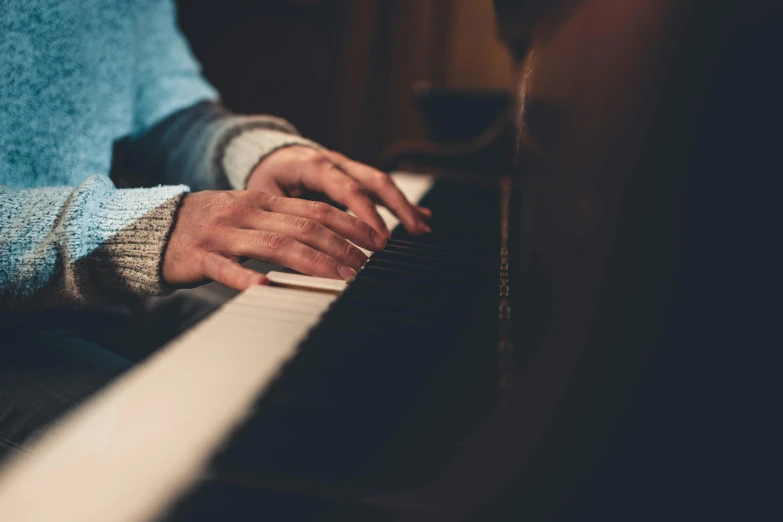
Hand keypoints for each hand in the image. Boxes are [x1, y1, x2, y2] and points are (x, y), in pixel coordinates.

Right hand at [162, 190, 386, 290]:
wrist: (152, 228)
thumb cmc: (208, 226)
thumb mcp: (247, 215)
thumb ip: (282, 222)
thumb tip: (328, 237)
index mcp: (260, 202)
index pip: (314, 209)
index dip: (349, 224)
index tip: (376, 240)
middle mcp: (245, 213)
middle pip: (302, 226)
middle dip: (341, 245)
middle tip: (366, 265)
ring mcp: (222, 235)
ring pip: (274, 246)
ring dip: (313, 262)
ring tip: (340, 277)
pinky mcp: (198, 257)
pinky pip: (226, 269)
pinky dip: (247, 278)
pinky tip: (267, 288)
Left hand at [246, 146, 430, 237]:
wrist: (267, 155)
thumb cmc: (264, 178)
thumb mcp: (264, 197)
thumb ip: (283, 218)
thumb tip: (298, 250)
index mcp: (312, 164)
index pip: (346, 188)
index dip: (366, 213)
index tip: (380, 237)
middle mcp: (334, 162)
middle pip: (373, 181)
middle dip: (397, 206)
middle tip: (413, 231)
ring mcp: (346, 168)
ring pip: (381, 184)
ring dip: (403, 205)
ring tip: (422, 228)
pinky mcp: (353, 177)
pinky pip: (380, 189)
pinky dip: (399, 203)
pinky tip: (420, 218)